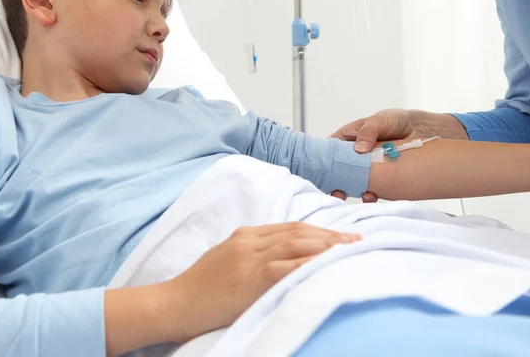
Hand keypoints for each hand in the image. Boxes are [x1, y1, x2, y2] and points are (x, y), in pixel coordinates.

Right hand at [168, 222, 360, 340]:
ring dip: (327, 245)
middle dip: (329, 235)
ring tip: (351, 249)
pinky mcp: (251, 277)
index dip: (317, 229)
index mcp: (244, 235)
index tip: (338, 235)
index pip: (289, 227)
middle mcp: (250, 241)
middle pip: (298, 231)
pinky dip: (311, 261)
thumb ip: (251, 254)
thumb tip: (281, 258)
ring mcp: (250, 257)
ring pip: (297, 243)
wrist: (174, 302)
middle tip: (355, 240)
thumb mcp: (226, 260)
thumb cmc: (199, 287)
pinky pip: (288, 265)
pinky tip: (329, 263)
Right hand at [330, 109, 467, 202]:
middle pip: (338, 170)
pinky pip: (371, 187)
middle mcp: (354, 155)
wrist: (424, 131)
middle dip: (335, 182)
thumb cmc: (397, 120)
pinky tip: (371, 195)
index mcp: (348, 137)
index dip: (322, 161)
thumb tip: (358, 149)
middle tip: (336, 191)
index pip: (328, 150)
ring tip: (352, 195)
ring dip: (351, 191)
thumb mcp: (380, 120)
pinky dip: (369, 193)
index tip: (321, 172)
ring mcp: (367, 168)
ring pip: (353, 182)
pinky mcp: (380, 178)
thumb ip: (368, 131)